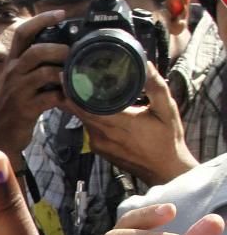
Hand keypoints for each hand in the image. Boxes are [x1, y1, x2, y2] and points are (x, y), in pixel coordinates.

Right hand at [0, 11, 68, 160]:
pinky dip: (64, 96)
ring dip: (64, 73)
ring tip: (76, 76)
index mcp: (12, 63)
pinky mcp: (25, 109)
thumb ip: (35, 66)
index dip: (41, 19)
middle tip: (74, 54)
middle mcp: (12, 74)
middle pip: (35, 50)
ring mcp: (17, 92)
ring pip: (43, 73)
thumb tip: (64, 50)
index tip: (62, 13)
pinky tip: (72, 98)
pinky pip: (49, 98)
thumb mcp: (19, 81)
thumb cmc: (15, 106)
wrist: (0, 136)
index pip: (22, 32)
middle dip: (59, 49)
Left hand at [73, 63, 198, 185]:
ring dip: (79, 104)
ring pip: (82, 119)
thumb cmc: (167, 139)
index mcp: (119, 123)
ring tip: (80, 85)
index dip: (74, 90)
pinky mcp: (98, 149)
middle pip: (79, 110)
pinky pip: (87, 128)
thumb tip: (146, 64)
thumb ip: (155, 86)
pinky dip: (87, 116)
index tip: (68, 74)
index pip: (86, 105)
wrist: (165, 170)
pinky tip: (92, 105)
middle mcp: (104, 134)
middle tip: (71, 74)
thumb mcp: (167, 109)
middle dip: (73, 93)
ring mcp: (98, 143)